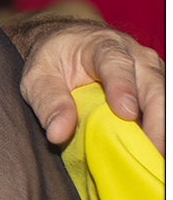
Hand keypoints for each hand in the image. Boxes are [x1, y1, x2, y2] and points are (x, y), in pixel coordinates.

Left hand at [20, 22, 164, 154]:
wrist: (69, 44)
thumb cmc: (54, 60)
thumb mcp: (38, 77)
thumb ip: (48, 102)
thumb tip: (58, 133)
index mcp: (101, 45)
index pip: (115, 63)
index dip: (122, 87)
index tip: (125, 113)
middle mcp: (134, 55)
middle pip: (152, 84)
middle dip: (155, 117)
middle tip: (151, 149)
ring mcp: (149, 71)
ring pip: (164, 98)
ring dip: (162, 127)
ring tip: (156, 155)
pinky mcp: (155, 88)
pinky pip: (163, 108)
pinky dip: (160, 128)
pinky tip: (154, 149)